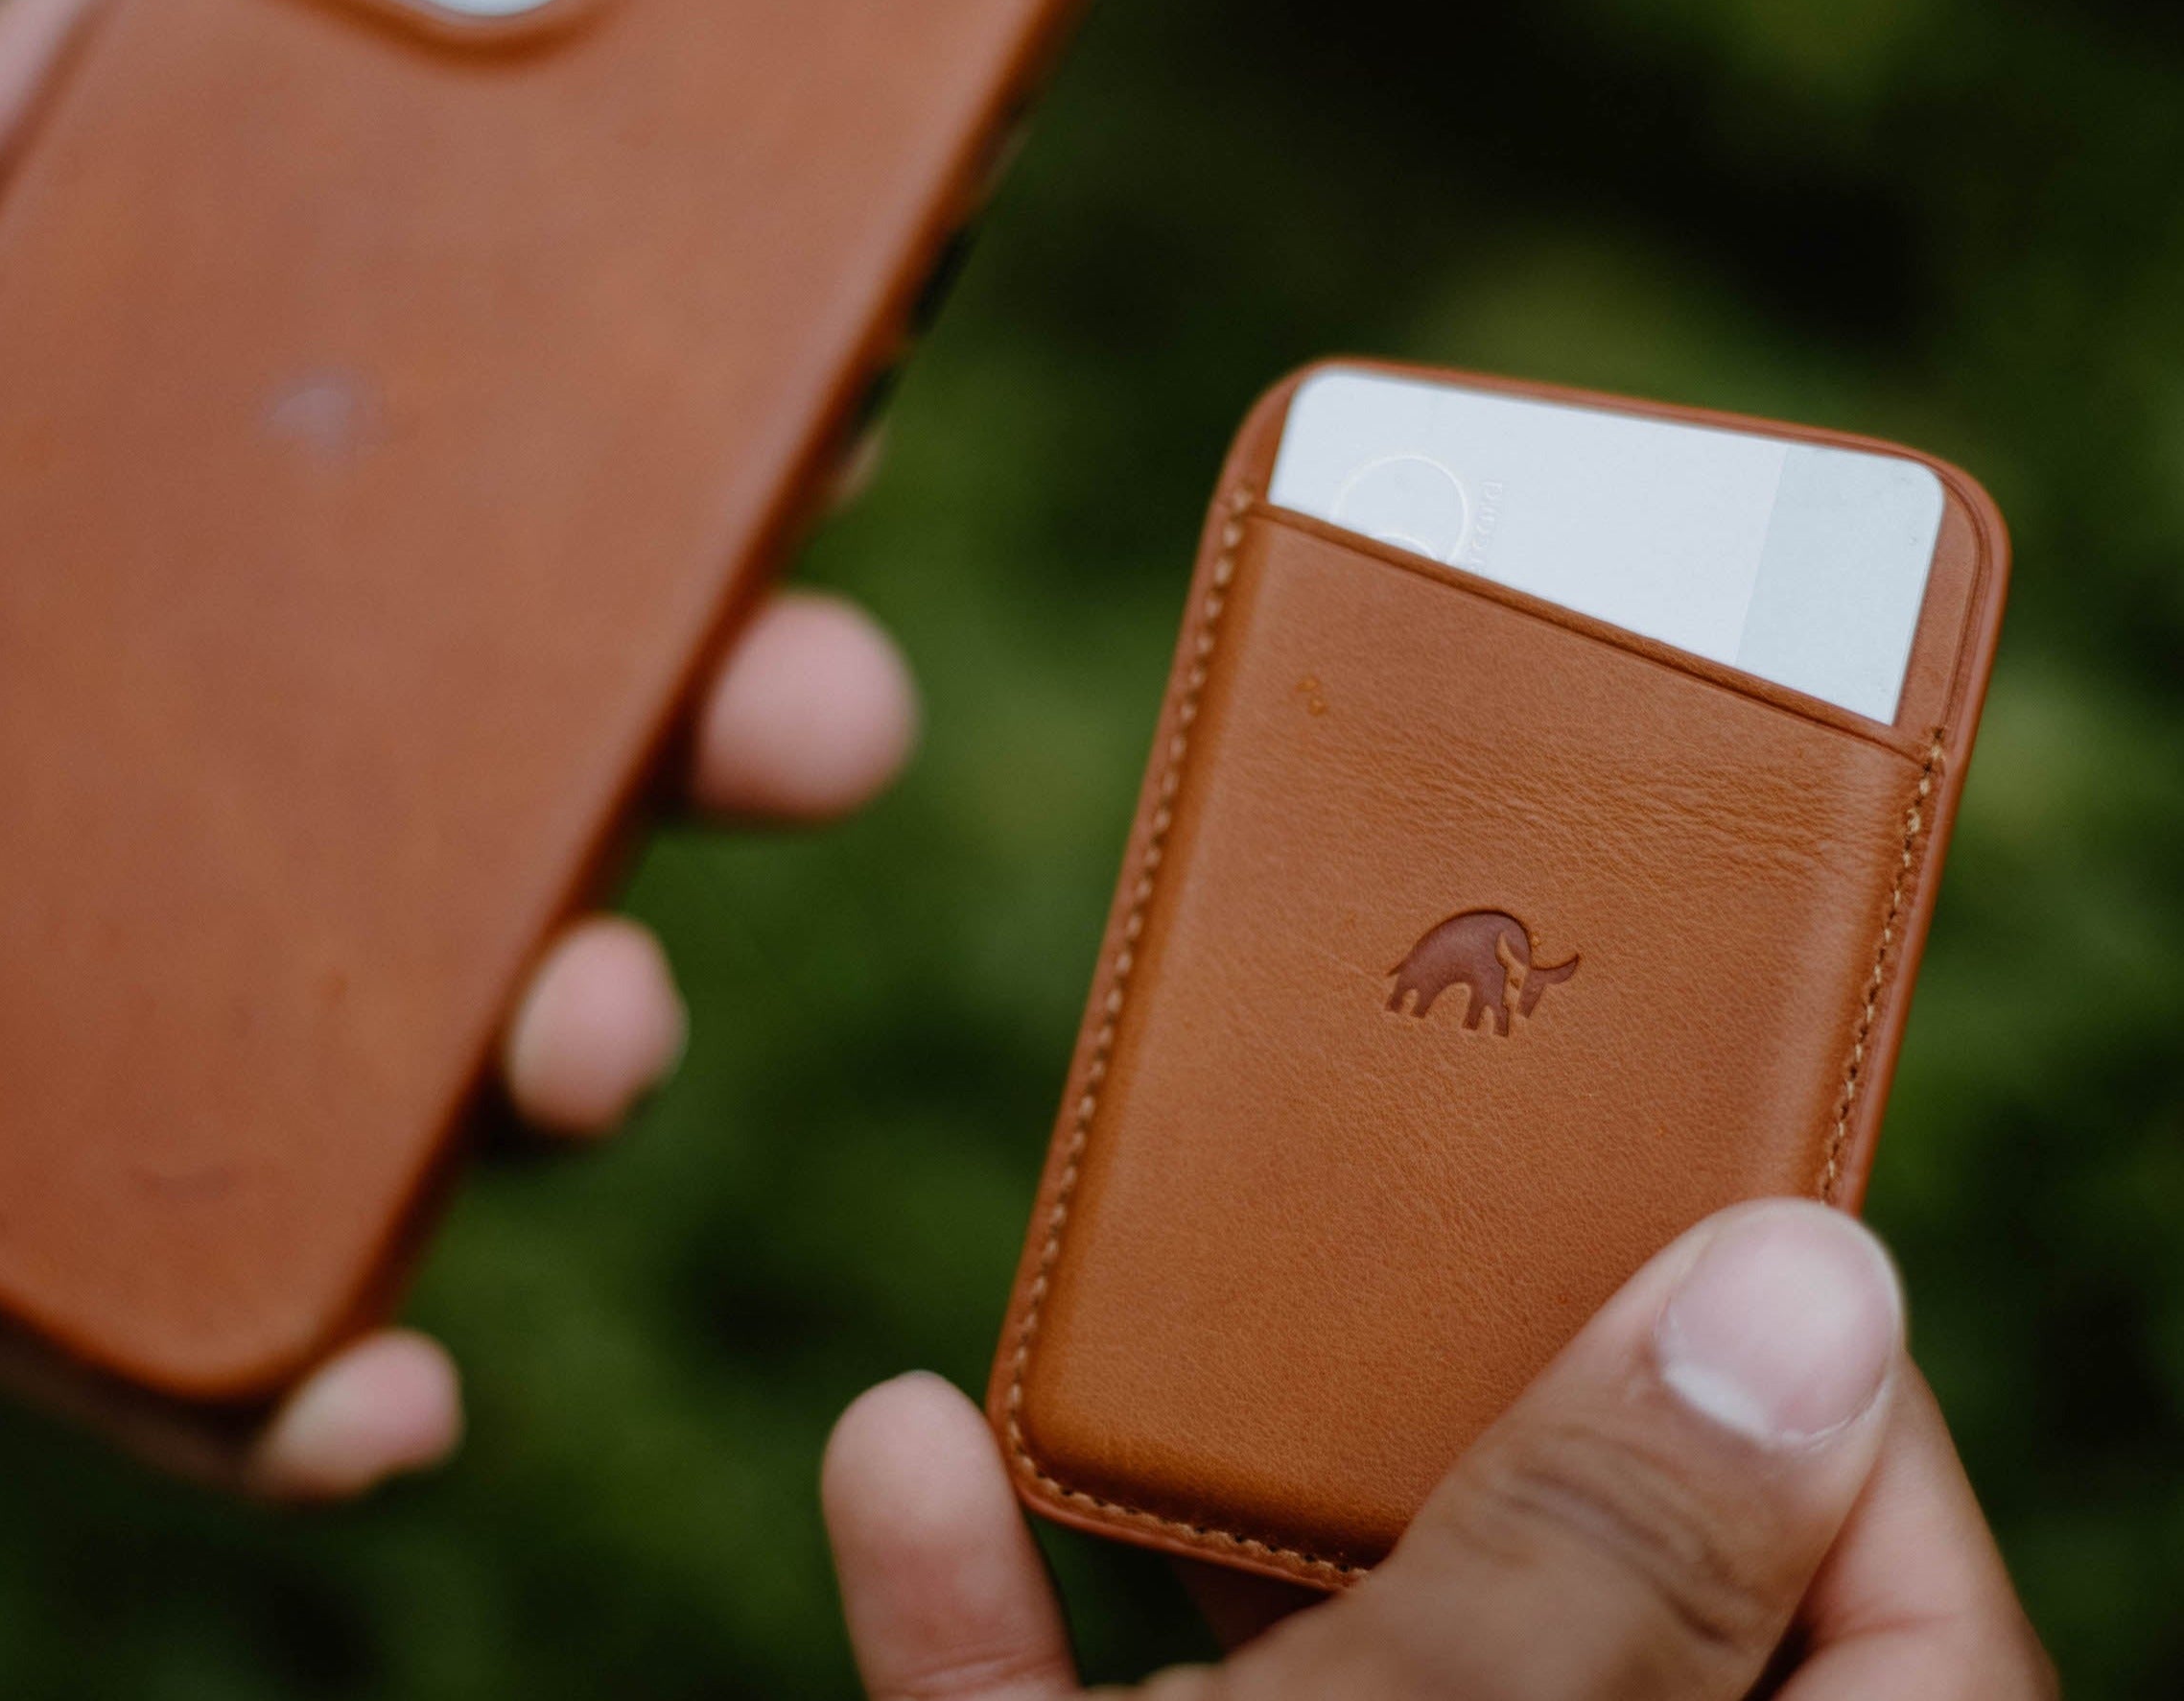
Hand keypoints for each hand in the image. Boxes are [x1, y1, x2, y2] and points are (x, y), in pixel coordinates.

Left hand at [0, 0, 918, 1497]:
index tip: (833, 419)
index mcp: (203, 561)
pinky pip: (226, 1348)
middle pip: (552, 773)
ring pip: (451, 1051)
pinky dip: (332, 1393)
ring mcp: (160, 1014)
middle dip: (737, 742)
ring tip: (589, 1036)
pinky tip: (381, 1393)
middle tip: (823, 711)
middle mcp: (227, 783)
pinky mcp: (42, 1244)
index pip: (501, 514)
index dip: (692, 475)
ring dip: (589, 1045)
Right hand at [823, 1201, 2053, 1698]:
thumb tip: (1811, 1269)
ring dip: (1176, 1519)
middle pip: (1577, 1583)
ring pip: (1334, 1678)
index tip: (1654, 1137)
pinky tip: (907, 1463)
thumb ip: (1620, 1575)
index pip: (1877, 1545)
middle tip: (1369, 1173)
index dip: (1777, 1336)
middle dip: (1436, 1392)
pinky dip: (998, 1655)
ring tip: (1113, 1316)